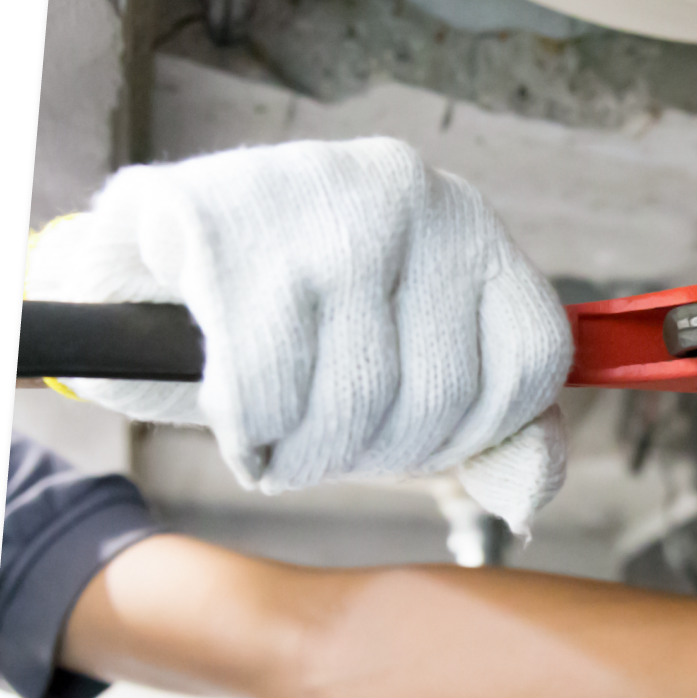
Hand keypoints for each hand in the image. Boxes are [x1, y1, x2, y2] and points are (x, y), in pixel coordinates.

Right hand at [23, 138, 572, 534]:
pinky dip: (252, 435)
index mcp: (474, 227)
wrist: (162, 251)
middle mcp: (415, 199)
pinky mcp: (229, 227)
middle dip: (381, 453)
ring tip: (287, 436)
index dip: (481, 432)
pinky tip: (243, 417)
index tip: (424, 441)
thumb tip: (527, 498)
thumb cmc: (308, 323)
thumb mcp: (417, 362)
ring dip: (311, 457)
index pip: (534, 359)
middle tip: (333, 445)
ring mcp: (324, 203)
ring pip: (355, 402)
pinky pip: (266, 395)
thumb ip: (495, 430)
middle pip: (442, 394)